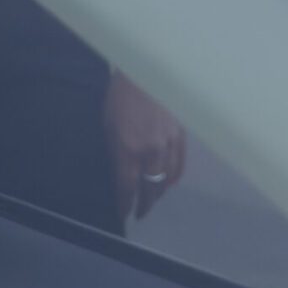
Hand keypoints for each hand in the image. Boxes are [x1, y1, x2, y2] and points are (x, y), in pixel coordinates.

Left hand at [105, 73, 186, 221]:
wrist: (143, 73)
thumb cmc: (119, 99)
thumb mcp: (108, 127)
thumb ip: (116, 153)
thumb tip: (121, 174)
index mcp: (128, 149)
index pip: (127, 187)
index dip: (125, 204)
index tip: (123, 214)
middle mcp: (150, 151)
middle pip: (150, 188)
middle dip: (144, 204)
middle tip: (140, 213)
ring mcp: (168, 144)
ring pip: (166, 180)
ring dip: (158, 193)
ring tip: (152, 199)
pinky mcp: (180, 136)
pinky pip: (179, 165)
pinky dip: (173, 178)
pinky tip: (168, 183)